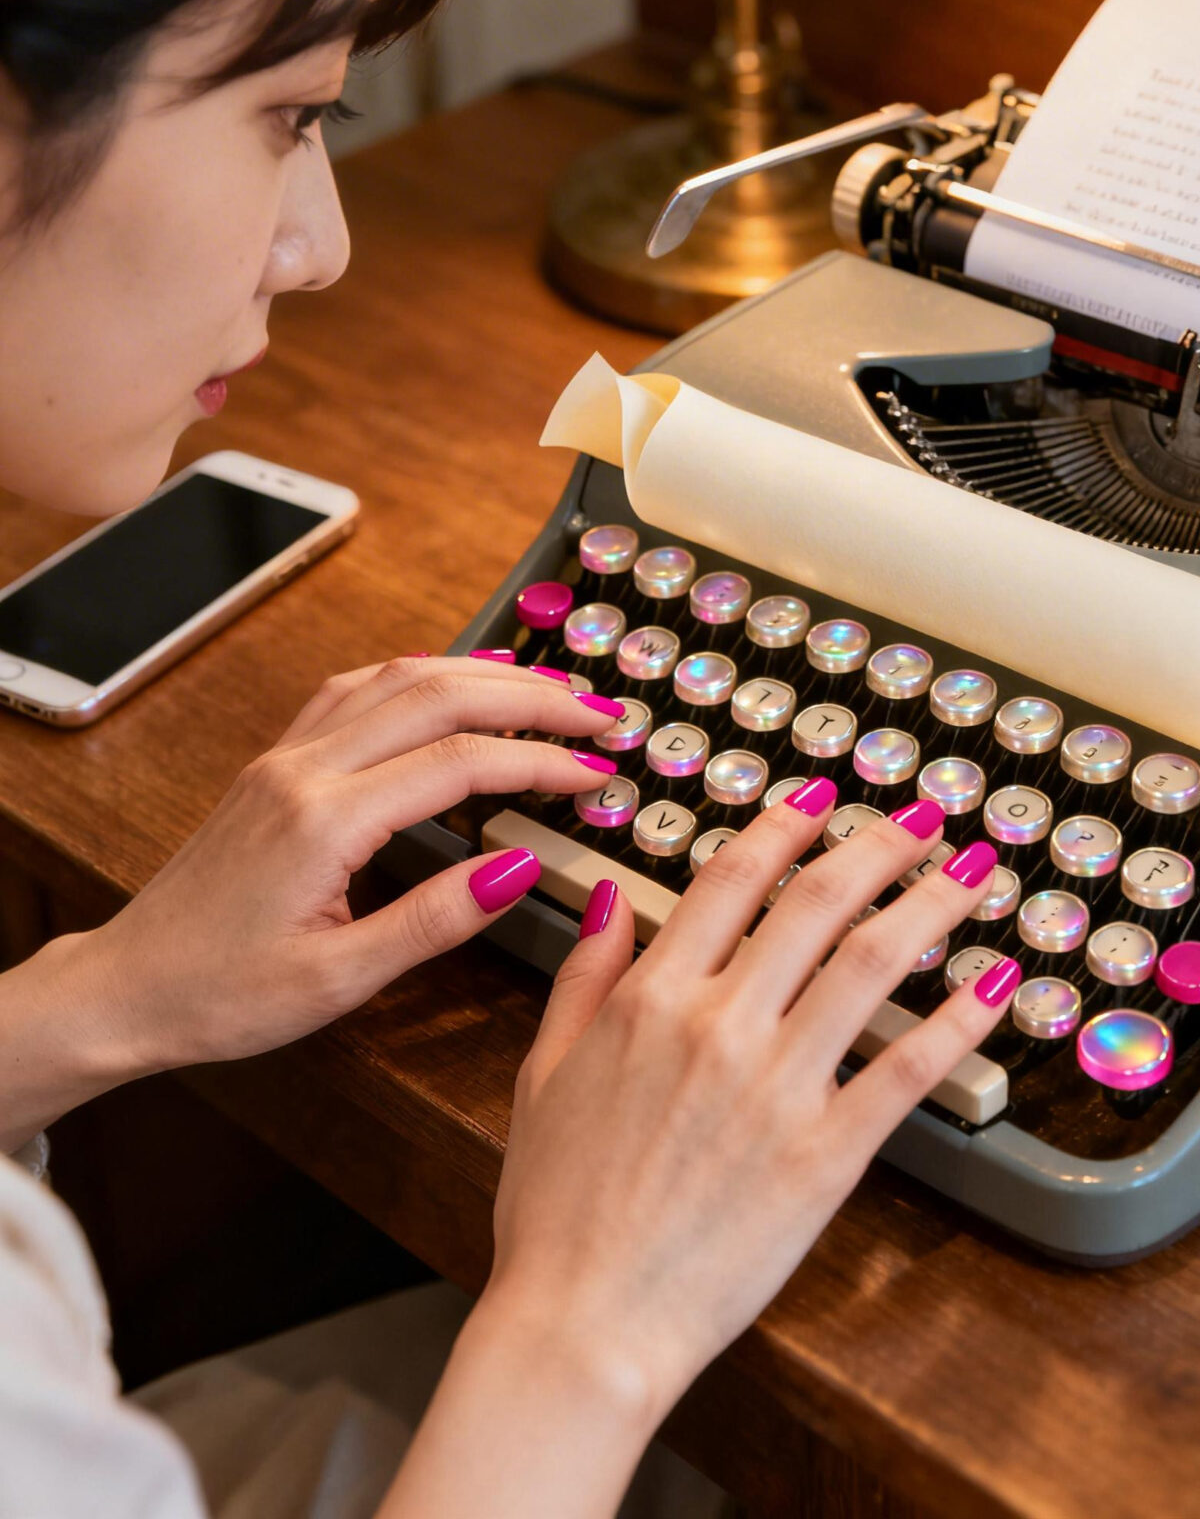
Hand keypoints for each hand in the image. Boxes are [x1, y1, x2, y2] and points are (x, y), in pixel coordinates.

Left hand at [1, 655, 624, 1141]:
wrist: (128, 987)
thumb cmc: (220, 995)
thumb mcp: (338, 982)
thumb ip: (433, 921)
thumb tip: (518, 870)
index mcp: (323, 820)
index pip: (459, 761)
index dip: (541, 759)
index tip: (599, 771)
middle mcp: (303, 769)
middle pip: (438, 694)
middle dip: (533, 696)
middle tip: (601, 715)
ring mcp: (285, 757)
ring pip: (398, 677)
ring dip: (482, 674)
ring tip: (550, 690)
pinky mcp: (276, 764)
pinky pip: (357, 690)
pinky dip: (421, 675)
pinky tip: (451, 685)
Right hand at [483, 787, 1011, 1432]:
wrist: (585, 1323)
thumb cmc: (558, 1212)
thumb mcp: (543, 1073)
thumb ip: (583, 976)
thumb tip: (609, 900)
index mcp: (650, 999)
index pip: (733, 880)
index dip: (786, 828)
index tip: (823, 803)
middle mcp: (719, 1025)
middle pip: (817, 902)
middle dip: (881, 846)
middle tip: (924, 819)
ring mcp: (778, 1087)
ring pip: (873, 963)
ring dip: (932, 903)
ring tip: (973, 872)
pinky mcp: (826, 1155)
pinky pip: (907, 1069)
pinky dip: (958, 1019)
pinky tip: (992, 984)